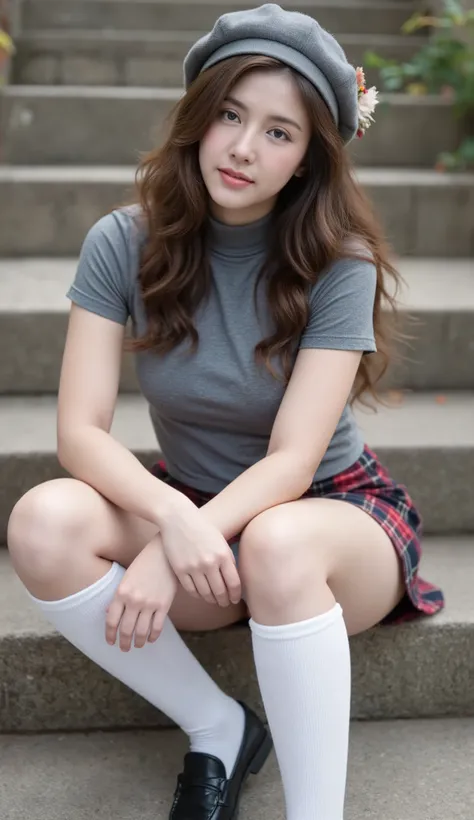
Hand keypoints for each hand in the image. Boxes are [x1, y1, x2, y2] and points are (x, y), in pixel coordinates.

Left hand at [105, 536, 177, 651]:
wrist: (164, 554)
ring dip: (138, 642)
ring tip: (137, 645)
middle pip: (126, 629)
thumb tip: (108, 612)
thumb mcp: (126, 577)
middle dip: (124, 643)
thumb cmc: (144, 563)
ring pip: (141, 632)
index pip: (112, 621)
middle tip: (124, 648)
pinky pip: (157, 627)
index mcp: (121, 593)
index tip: (110, 642)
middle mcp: (134, 601)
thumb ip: (118, 596)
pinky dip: (153, 636)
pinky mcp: (164, 605)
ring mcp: (150, 604)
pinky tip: (151, 639)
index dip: (110, 635)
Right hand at [159, 499, 241, 606]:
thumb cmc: (202, 529)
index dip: (236, 595)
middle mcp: (209, 562)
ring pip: (205, 593)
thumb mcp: (220, 541)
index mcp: (223, 555)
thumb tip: (234, 581)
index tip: (235, 599)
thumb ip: (228, 560)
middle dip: (224, 600)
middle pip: (220, 591)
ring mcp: (193, 567)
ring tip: (213, 600)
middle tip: (225, 603)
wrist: (178, 519)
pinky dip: (197, 595)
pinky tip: (201, 594)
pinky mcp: (180, 569)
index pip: (234, 583)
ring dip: (211, 599)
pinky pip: (191, 589)